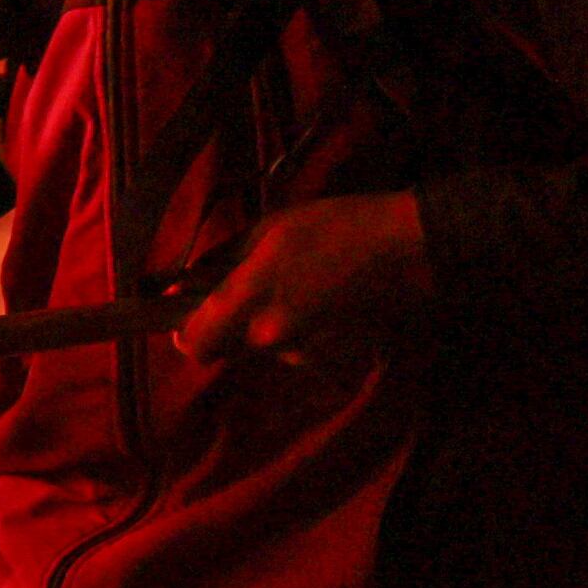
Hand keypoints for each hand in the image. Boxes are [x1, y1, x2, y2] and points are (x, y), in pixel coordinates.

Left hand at [176, 192, 430, 368]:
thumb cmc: (336, 226)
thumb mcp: (268, 228)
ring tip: (297, 284)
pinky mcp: (327, 360)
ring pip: (261, 347)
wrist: (409, 250)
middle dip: (230, 322)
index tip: (190, 312)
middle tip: (252, 284)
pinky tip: (321, 298)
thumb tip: (179, 285)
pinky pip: (293, 348)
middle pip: (227, 347)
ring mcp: (302, 354)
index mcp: (252, 301)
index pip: (195, 344)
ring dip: (267, 323)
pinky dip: (298, 328)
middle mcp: (271, 339)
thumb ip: (219, 262)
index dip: (187, 332)